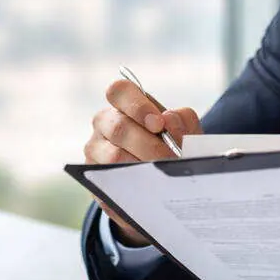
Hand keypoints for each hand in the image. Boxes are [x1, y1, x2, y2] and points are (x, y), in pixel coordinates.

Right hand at [84, 78, 201, 246]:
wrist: (163, 187)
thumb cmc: (173, 150)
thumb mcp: (184, 133)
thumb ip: (183, 122)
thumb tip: (169, 119)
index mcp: (125, 105)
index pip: (119, 91)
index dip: (138, 106)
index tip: (159, 124)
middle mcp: (105, 124)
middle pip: (118, 126)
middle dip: (149, 144)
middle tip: (170, 159)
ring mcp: (95, 151)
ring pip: (114, 156)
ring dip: (143, 166)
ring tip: (165, 176)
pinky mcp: (95, 177)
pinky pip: (110, 179)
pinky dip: (134, 183)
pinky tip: (151, 189)